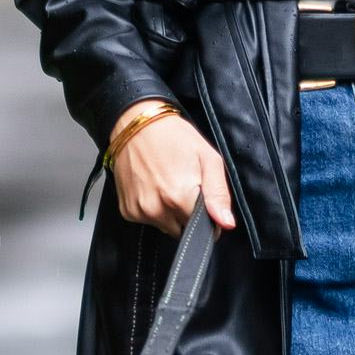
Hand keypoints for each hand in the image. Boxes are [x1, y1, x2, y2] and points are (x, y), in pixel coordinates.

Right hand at [106, 105, 234, 236]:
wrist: (136, 125)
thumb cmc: (174, 137)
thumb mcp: (208, 158)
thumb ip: (218, 194)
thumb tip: (226, 223)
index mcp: (180, 197)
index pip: (203, 229)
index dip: (207, 216)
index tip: (202, 199)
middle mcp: (158, 209)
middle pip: (183, 229)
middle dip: (187, 214)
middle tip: (183, 186)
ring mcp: (140, 212)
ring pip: (166, 226)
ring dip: (170, 212)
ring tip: (167, 184)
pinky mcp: (128, 211)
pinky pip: (149, 220)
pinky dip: (153, 209)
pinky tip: (153, 187)